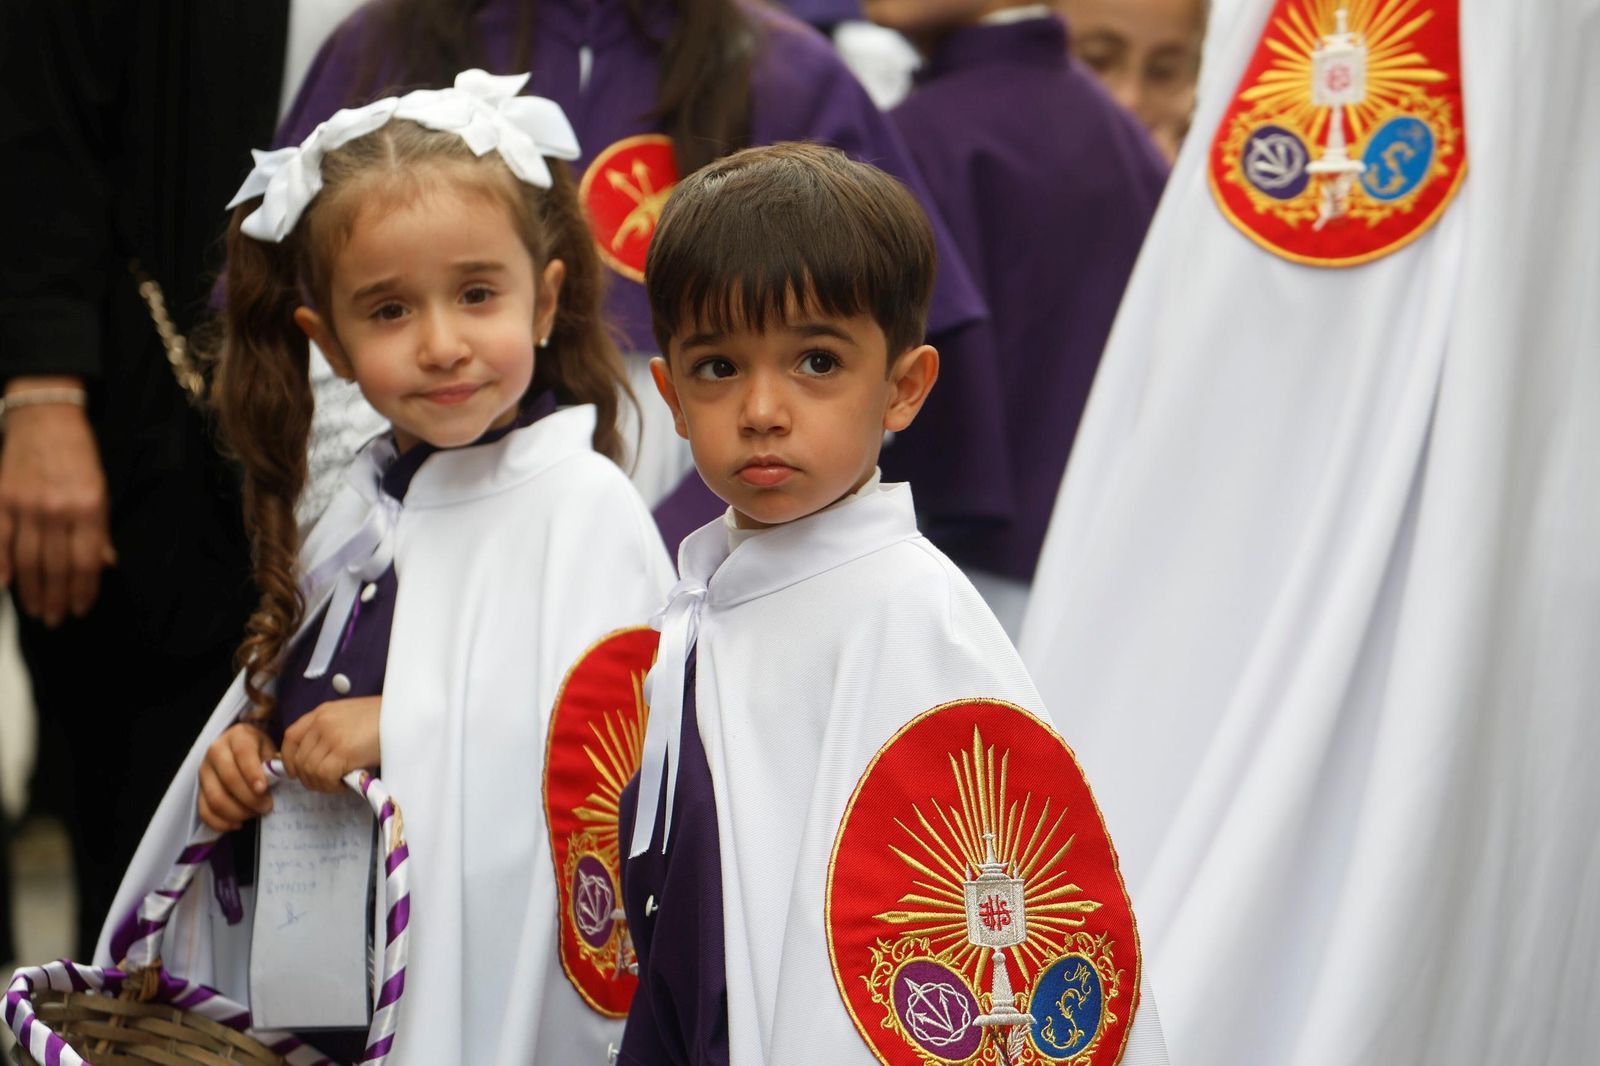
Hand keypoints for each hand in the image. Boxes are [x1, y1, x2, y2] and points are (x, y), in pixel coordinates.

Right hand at [0, 379, 114, 625]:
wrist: (46, 415)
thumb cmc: (78, 454)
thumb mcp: (101, 489)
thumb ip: (100, 528)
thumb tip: (105, 564)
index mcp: (90, 507)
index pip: (87, 561)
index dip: (85, 590)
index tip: (82, 609)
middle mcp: (58, 510)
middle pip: (57, 566)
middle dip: (58, 598)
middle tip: (56, 620)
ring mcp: (27, 505)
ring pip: (27, 559)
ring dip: (32, 590)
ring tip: (37, 610)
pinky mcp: (2, 497)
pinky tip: (3, 585)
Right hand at [198, 723, 277, 831]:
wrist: (238, 747)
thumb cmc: (259, 750)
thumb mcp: (269, 748)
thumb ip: (273, 763)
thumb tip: (277, 779)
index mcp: (238, 736)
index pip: (243, 754)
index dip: (252, 774)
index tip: (264, 789)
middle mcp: (216, 751)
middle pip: (229, 778)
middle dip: (249, 798)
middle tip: (267, 807)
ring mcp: (204, 770)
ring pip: (216, 797)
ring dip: (237, 812)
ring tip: (254, 814)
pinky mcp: (198, 789)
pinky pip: (204, 811)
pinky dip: (220, 822)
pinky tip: (237, 824)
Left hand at [281, 696, 381, 792]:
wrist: (407, 715)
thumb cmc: (386, 719)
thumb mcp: (352, 717)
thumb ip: (332, 731)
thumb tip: (320, 757)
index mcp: (323, 712)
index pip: (291, 736)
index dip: (289, 758)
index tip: (297, 772)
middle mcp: (322, 722)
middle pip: (299, 758)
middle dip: (308, 777)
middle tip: (327, 783)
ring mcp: (331, 736)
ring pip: (310, 770)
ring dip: (322, 783)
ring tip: (340, 783)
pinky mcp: (342, 751)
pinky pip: (324, 776)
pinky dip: (332, 785)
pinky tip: (346, 783)